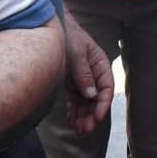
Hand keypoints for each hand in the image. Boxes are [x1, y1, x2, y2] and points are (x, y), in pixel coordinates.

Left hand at [62, 12, 114, 135]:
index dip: (103, 104)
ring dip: (83, 117)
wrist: (50, 26)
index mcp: (100, 65)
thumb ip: (83, 73)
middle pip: (96, 99)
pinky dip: (73, 112)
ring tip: (77, 130)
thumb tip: (91, 95)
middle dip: (92, 116)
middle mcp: (93, 75)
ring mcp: (82, 80)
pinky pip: (74, 101)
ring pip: (85, 103)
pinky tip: (71, 123)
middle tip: (84, 130)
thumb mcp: (76, 53)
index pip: (106, 88)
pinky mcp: (70, 84)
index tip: (97, 117)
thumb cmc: (68, 35)